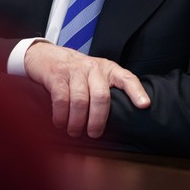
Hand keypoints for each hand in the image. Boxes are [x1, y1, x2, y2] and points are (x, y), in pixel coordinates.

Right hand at [24, 41, 149, 138]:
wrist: (45, 55)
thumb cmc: (74, 71)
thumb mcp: (94, 76)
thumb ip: (105, 90)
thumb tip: (117, 122)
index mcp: (107, 69)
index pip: (126, 78)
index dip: (136, 91)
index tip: (144, 105)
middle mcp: (93, 68)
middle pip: (101, 96)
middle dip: (98, 120)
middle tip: (93, 134)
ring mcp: (74, 70)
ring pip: (80, 100)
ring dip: (77, 121)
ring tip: (74, 132)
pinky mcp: (57, 75)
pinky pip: (61, 99)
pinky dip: (61, 115)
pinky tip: (60, 123)